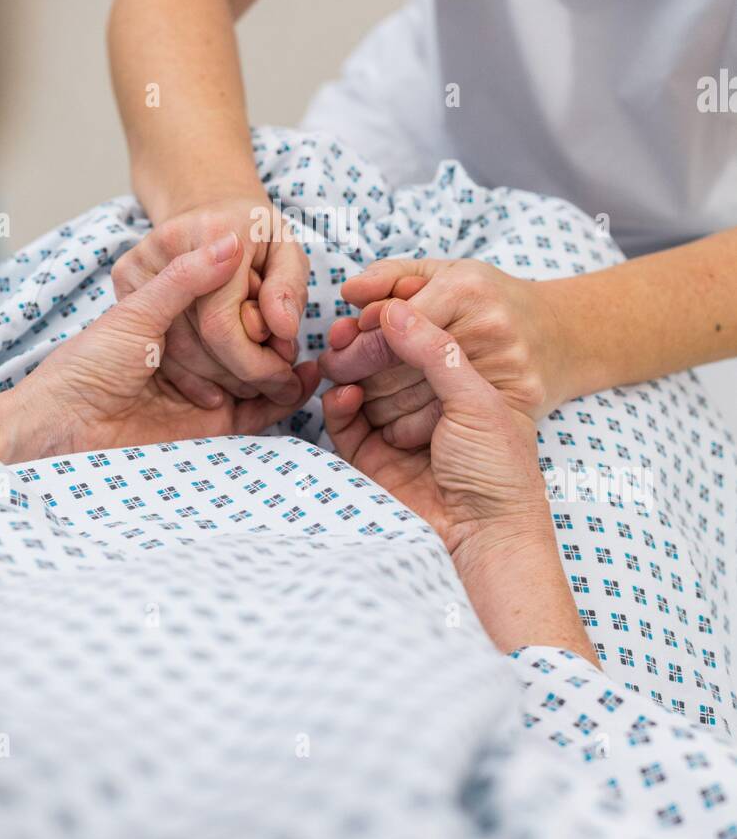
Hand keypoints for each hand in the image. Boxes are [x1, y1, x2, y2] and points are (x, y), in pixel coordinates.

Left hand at [0, 234, 318, 461]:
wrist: (64, 425)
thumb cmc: (89, 362)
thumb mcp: (138, 311)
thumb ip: (186, 279)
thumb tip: (232, 243)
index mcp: (176, 320)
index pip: (230, 306)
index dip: (255, 301)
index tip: (272, 286)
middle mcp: (194, 354)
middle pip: (250, 342)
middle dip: (275, 336)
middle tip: (291, 327)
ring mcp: (207, 390)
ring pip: (260, 376)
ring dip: (285, 365)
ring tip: (311, 353)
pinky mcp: (214, 426)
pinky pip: (258, 414)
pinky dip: (284, 399)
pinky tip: (304, 380)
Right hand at [112, 191, 309, 408]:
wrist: (210, 206)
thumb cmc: (255, 232)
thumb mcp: (288, 250)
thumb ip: (288, 289)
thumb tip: (283, 330)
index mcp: (211, 233)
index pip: (221, 323)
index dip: (254, 362)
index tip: (283, 376)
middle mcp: (164, 246)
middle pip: (195, 343)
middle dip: (240, 374)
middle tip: (275, 384)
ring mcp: (137, 264)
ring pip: (174, 352)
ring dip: (218, 380)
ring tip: (252, 383)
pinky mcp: (123, 280)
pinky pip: (157, 345)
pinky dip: (191, 376)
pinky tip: (218, 385)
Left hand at [319, 258, 570, 448]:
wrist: (564, 336)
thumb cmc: (491, 302)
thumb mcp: (446, 274)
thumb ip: (393, 276)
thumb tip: (349, 291)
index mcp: (466, 288)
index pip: (387, 319)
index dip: (355, 336)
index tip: (337, 343)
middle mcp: (489, 325)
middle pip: (392, 359)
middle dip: (353, 368)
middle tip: (336, 372)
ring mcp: (505, 365)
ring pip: (407, 396)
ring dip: (371, 402)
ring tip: (360, 396)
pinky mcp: (514, 401)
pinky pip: (437, 424)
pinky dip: (402, 428)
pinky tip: (393, 421)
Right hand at [325, 297, 595, 660]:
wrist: (488, 537)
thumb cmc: (499, 468)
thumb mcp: (475, 398)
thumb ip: (434, 350)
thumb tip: (392, 310)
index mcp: (457, 384)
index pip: (418, 340)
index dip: (395, 320)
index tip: (375, 301)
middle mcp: (425, 403)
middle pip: (383, 361)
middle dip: (362, 342)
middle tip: (345, 325)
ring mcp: (395, 430)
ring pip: (359, 387)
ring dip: (347, 368)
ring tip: (338, 353)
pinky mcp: (371, 460)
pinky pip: (345, 425)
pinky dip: (338, 405)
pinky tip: (343, 392)